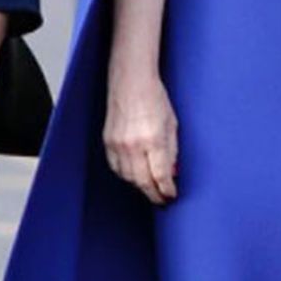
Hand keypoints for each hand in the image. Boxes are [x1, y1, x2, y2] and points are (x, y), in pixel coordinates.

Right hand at [104, 72, 177, 205]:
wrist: (131, 80)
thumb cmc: (154, 97)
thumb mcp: (172, 123)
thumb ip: (172, 151)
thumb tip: (171, 173)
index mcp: (153, 139)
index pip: (160, 176)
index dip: (166, 190)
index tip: (171, 196)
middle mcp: (133, 144)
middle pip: (142, 182)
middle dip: (153, 194)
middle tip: (161, 200)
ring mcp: (118, 143)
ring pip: (127, 177)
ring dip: (140, 186)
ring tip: (149, 188)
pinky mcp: (107, 141)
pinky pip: (115, 167)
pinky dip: (125, 175)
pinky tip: (134, 175)